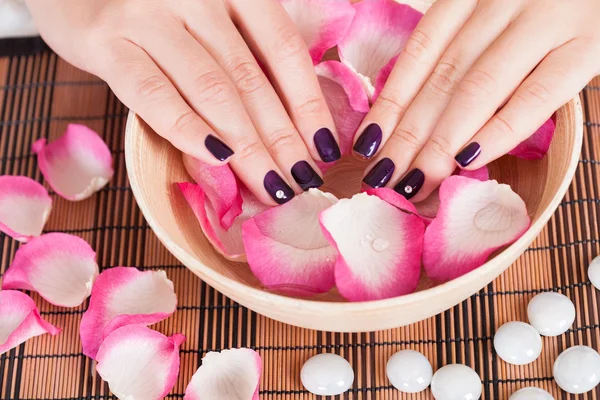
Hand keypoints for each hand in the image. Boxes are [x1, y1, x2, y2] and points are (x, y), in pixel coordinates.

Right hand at [25, 0, 338, 204]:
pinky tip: (216, 159)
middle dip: (281, 137)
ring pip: (211, 88)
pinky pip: (152, 91)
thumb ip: (244, 54)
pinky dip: (186, 127)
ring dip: (246, 144)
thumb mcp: (210, 17)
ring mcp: (149, 14)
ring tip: (272, 184)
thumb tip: (292, 125)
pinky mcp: (106, 40)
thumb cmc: (157, 10)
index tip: (324, 149)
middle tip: (302, 181)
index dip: (308, 103)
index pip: (284, 50)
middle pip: (251, 77)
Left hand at [356, 0, 599, 201]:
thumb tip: (408, 115)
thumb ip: (458, 48)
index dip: (389, 103)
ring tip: (415, 181)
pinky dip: (500, 130)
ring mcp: (548, 20)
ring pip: (479, 88)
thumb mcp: (493, 12)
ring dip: (441, 142)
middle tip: (383, 176)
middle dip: (408, 134)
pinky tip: (469, 160)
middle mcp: (504, 1)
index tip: (367, 144)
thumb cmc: (544, 3)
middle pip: (443, 77)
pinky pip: (537, 95)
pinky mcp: (589, 44)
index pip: (419, 54)